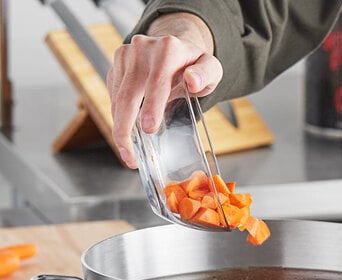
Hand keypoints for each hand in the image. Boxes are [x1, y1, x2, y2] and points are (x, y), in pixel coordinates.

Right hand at [108, 12, 223, 167]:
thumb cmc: (195, 65)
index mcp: (168, 50)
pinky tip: (126, 136)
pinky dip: (118, 117)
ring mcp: (127, 56)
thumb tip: (193, 80)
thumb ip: (206, 74)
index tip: (149, 129)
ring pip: (117, 97)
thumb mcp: (211, 69)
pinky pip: (114, 95)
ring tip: (127, 153)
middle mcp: (143, 49)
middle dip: (126, 127)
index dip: (151, 107)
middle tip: (129, 155)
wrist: (177, 46)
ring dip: (119, 128)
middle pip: (129, 93)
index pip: (157, 82)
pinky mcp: (117, 65)